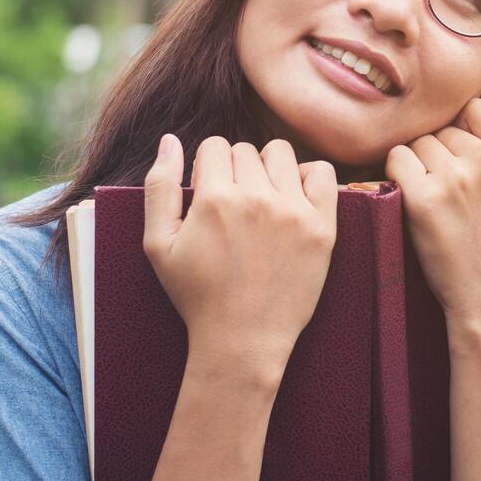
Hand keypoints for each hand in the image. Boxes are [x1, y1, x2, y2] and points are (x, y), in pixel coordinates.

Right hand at [142, 134, 338, 379]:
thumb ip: (159, 186)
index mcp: (214, 199)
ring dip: (268, 168)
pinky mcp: (322, 227)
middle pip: (245, 150)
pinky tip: (293, 199)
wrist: (243, 340)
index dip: (207, 167)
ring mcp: (293, 212)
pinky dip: (308, 177)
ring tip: (262, 199)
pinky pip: (323, 173)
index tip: (210, 194)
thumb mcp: (158, 244)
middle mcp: (256, 198)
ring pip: (281, 153)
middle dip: (235, 170)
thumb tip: (170, 139)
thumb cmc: (197, 295)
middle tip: (234, 207)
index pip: (214, 146)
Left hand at [385, 91, 480, 330]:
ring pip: (420, 143)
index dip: (467, 133)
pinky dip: (398, 172)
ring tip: (437, 196)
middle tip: (454, 189)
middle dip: (445, 152)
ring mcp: (455, 179)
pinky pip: (397, 159)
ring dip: (421, 164)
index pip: (476, 109)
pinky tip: (411, 192)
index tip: (467, 162)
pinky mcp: (423, 200)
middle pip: (445, 128)